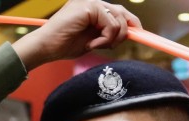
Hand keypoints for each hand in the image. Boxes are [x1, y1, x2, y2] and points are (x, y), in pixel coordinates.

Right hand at [11, 0, 139, 69]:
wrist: (47, 47)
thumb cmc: (65, 45)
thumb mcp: (94, 39)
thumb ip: (108, 33)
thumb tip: (128, 33)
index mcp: (93, 8)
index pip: (119, 11)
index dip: (132, 22)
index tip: (142, 34)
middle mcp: (92, 1)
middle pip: (122, 13)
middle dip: (124, 33)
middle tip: (110, 45)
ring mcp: (90, 2)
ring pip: (118, 20)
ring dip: (111, 39)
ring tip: (96, 45)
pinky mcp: (89, 6)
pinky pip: (110, 25)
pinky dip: (105, 39)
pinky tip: (91, 44)